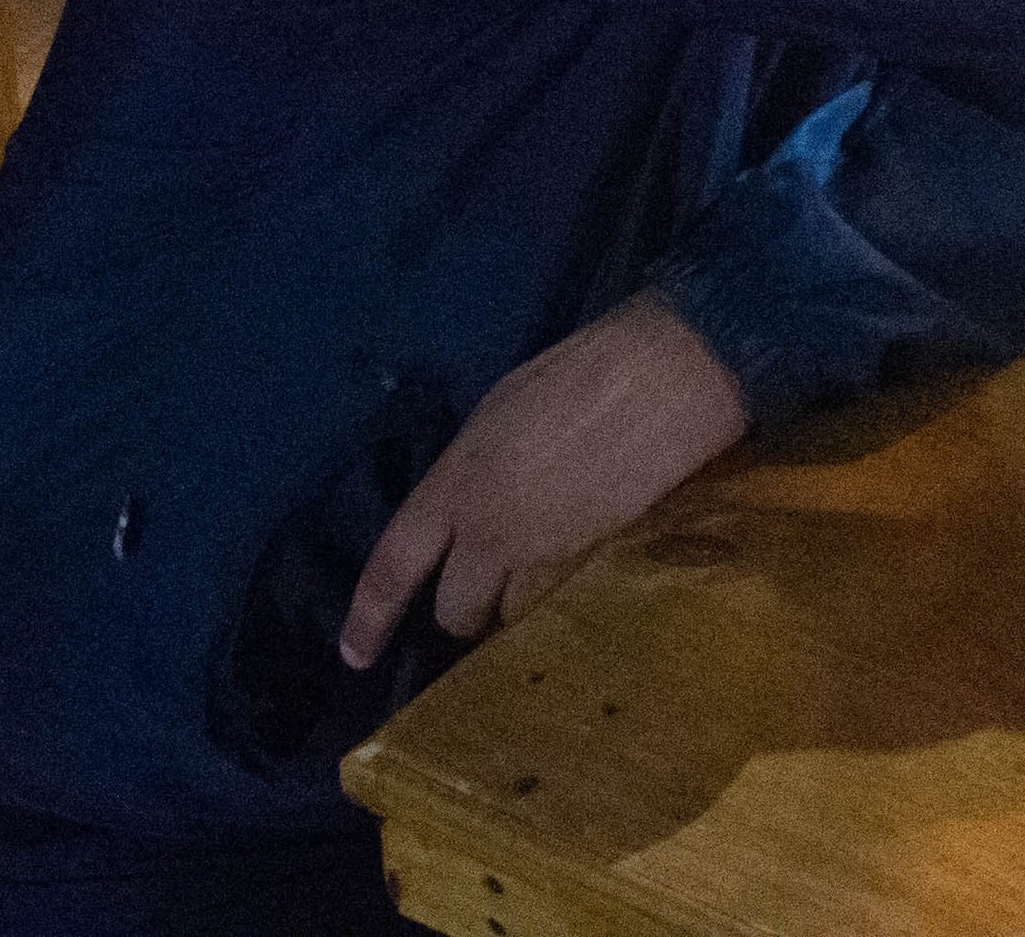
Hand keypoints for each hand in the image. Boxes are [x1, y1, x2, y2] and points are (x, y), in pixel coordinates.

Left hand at [338, 294, 744, 666]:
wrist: (670, 372)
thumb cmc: (588, 368)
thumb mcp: (503, 409)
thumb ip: (476, 468)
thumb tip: (473, 502)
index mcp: (457, 479)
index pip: (394, 563)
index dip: (370, 616)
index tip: (354, 656)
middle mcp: (487, 528)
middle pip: (455, 609)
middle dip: (467, 611)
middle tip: (491, 597)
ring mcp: (543, 552)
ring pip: (511, 618)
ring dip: (518, 613)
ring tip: (544, 590)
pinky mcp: (595, 565)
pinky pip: (563, 607)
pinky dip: (564, 605)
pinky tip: (583, 583)